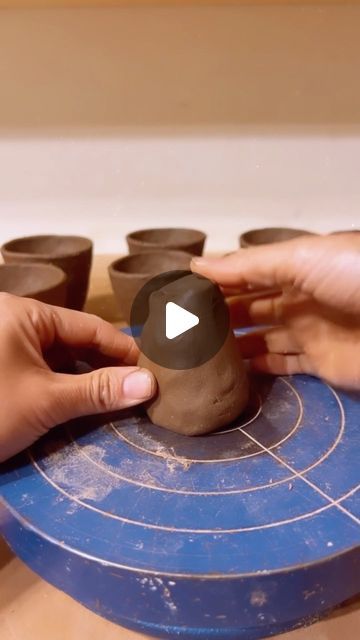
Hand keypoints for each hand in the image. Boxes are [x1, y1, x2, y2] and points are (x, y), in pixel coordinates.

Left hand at [0, 294, 155, 461]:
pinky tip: (85, 405)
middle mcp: (14, 323)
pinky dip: (64, 388)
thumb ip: (98, 390)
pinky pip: (42, 372)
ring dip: (87, 380)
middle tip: (143, 389)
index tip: (157, 370)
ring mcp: (6, 348)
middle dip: (107, 367)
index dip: (125, 349)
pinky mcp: (1, 371)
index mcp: (24, 315)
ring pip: (59, 359)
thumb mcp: (45, 401)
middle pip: (75, 342)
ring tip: (122, 400)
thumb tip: (149, 383)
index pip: (90, 327)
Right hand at [191, 232, 359, 390]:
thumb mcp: (300, 258)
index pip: (247, 274)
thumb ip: (249, 265)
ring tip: (196, 352)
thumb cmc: (353, 277)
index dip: (216, 281)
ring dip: (234, 344)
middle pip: (251, 307)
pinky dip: (258, 369)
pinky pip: (282, 366)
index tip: (181, 293)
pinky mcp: (320, 364)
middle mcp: (299, 298)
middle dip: (220, 315)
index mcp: (295, 267)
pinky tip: (230, 371)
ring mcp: (309, 332)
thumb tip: (197, 266)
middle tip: (180, 327)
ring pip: (262, 338)